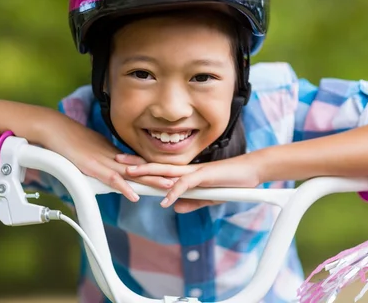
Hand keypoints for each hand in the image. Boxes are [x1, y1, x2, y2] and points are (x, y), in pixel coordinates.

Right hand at [45, 116, 174, 201]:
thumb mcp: (93, 152)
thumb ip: (106, 161)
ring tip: (169, 187)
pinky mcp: (91, 166)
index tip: (175, 175)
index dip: (157, 170)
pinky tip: (134, 195)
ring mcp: (103, 161)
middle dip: (162, 175)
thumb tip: (117, 170)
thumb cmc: (71, 140)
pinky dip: (123, 187)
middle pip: (142, 168)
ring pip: (132, 173)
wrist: (55, 129)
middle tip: (182, 180)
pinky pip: (110, 178)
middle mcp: (113, 157)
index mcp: (115, 154)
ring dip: (151, 181)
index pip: (141, 164)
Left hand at [125, 155, 259, 212]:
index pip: (160, 169)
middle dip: (136, 164)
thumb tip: (173, 207)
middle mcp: (187, 170)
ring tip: (130, 175)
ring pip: (167, 171)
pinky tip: (164, 199)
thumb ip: (192, 201)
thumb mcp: (209, 197)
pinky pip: (186, 185)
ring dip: (148, 173)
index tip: (126, 166)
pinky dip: (175, 191)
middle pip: (157, 166)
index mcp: (186, 174)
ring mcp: (195, 172)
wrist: (250, 173)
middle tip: (116, 161)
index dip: (143, 167)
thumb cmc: (231, 182)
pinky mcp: (205, 177)